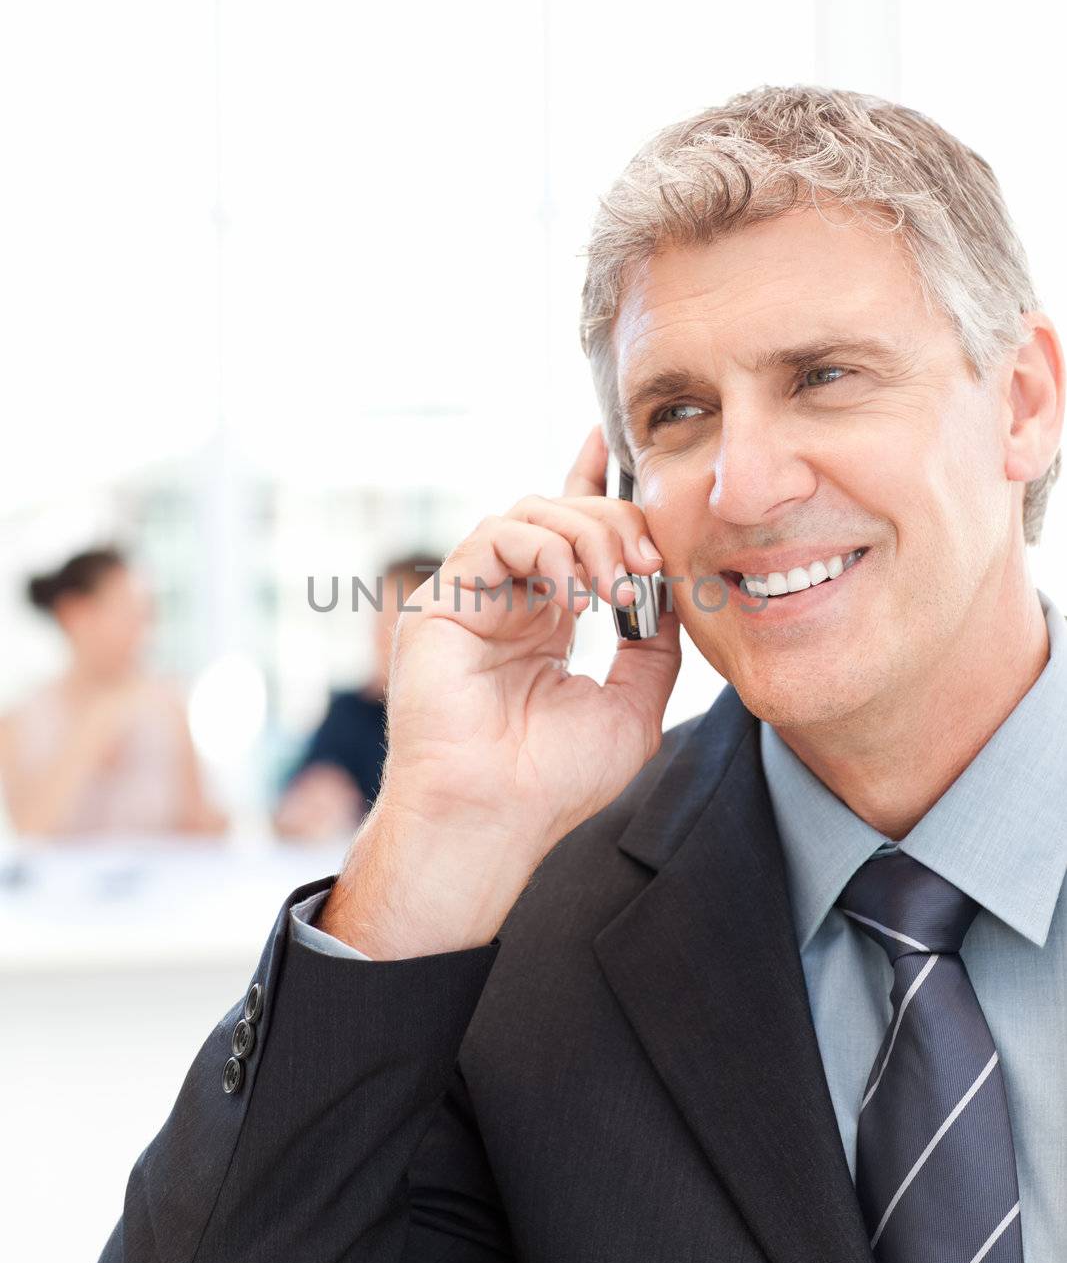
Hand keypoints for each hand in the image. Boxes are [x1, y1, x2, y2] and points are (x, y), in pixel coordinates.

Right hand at [321, 426, 681, 954]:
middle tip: (645, 569)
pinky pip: (497, 537)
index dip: (591, 483)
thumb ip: (656, 643)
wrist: (495, 815)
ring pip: (531, 514)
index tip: (616, 446)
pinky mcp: (443, 600)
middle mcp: (507, 602)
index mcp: (546, 620)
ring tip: (614, 592)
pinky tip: (574, 600)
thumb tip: (676, 589)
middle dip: (616, 524)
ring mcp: (474, 598)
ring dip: (587, 538)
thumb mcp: (635, 703)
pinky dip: (546, 553)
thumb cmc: (556, 779)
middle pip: (562, 514)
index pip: (569, 533)